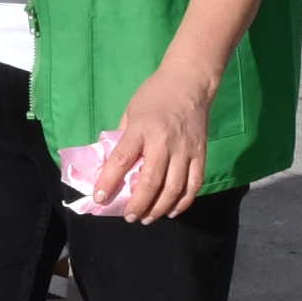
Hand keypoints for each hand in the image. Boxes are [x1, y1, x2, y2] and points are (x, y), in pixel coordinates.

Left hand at [92, 63, 215, 224]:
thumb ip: (124, 138)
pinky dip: (183, 202)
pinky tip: (171, 211)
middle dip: (138, 204)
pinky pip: (194, 184)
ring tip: (147, 218)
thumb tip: (113, 166)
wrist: (189, 82)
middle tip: (129, 216)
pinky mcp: (201, 153)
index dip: (109, 182)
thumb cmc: (155, 95)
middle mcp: (164, 141)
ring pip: (174, 188)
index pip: (122, 160)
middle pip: (151, 181)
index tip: (100, 199)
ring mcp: (185, 149)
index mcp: (141, 128)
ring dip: (159, 208)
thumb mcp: (131, 112)